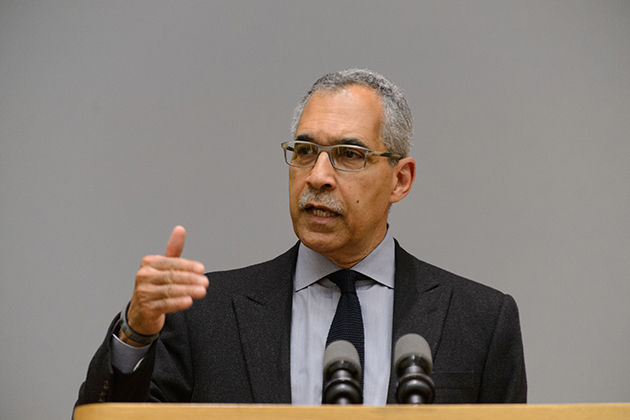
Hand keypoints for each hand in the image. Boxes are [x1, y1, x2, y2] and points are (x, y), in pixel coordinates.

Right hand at [119, 226, 207, 345]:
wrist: (141, 313)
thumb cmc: (155, 286)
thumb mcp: (163, 267)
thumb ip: (173, 250)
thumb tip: (180, 229)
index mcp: (149, 263)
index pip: (171, 263)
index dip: (187, 266)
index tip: (201, 269)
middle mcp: (144, 276)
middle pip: (171, 276)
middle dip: (191, 279)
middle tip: (205, 282)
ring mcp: (144, 293)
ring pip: (170, 290)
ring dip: (188, 291)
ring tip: (202, 291)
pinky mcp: (146, 308)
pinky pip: (165, 304)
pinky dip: (178, 303)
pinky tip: (189, 301)